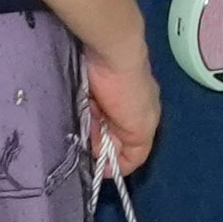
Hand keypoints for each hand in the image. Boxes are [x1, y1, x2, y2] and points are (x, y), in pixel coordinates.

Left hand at [79, 45, 160, 175]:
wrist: (111, 54)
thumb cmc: (130, 91)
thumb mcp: (142, 127)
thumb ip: (136, 152)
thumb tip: (118, 167)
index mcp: (142, 121)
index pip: (128, 153)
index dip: (113, 160)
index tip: (99, 162)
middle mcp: (124, 111)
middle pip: (107, 140)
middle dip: (98, 141)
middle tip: (92, 131)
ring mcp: (104, 99)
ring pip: (93, 127)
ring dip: (88, 127)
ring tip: (87, 114)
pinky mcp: (87, 89)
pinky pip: (82, 111)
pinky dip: (81, 112)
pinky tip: (80, 106)